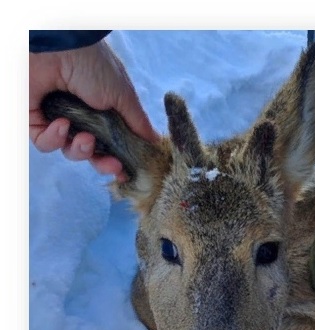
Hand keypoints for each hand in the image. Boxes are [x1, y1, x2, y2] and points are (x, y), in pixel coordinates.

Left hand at [29, 39, 158, 181]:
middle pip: (92, 154)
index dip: (118, 160)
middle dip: (102, 163)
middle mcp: (82, 118)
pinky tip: (61, 124)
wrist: (59, 48)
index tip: (126, 172)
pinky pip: (45, 143)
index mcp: (104, 113)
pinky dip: (54, 138)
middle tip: (112, 165)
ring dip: (80, 149)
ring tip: (84, 137)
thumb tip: (155, 143)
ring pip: (70, 151)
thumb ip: (138, 123)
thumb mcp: (124, 96)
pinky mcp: (35, 120)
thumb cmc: (95, 67)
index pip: (111, 145)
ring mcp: (58, 120)